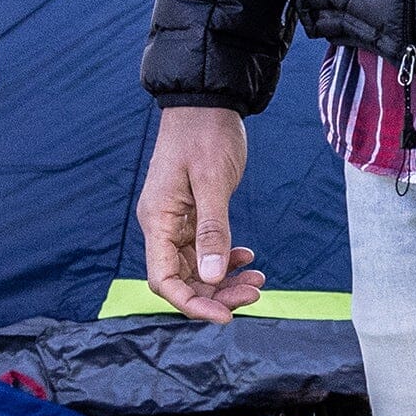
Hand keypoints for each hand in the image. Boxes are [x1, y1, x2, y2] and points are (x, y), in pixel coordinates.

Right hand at [137, 106, 265, 322]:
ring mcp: (176, 223)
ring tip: (257, 278)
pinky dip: (226, 259)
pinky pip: (205, 251)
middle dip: (217, 293)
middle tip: (255, 292)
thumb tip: (214, 276)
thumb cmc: (205, 132)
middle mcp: (162, 227)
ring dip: (226, 280)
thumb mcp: (212, 180)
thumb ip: (213, 230)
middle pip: (183, 280)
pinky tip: (247, 257)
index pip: (164, 281)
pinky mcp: (192, 216)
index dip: (193, 304)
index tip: (225, 315)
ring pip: (197, 269)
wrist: (207, 100)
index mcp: (157, 221)